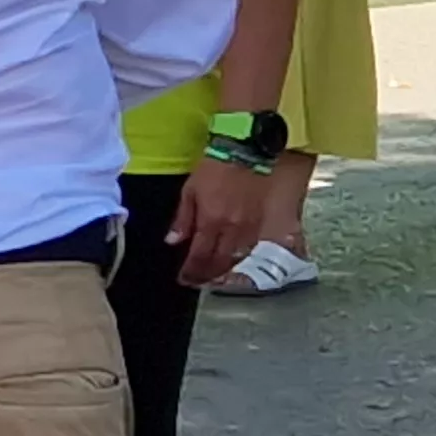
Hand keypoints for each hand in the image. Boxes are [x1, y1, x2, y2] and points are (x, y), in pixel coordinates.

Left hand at [168, 154, 277, 288]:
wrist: (247, 153)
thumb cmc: (214, 169)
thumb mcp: (190, 190)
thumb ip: (182, 219)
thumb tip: (173, 241)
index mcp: (211, 221)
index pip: (200, 256)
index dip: (191, 272)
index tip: (184, 279)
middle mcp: (232, 229)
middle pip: (219, 263)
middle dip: (206, 276)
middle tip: (196, 282)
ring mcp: (250, 228)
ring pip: (237, 259)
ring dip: (223, 270)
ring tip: (211, 275)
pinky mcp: (262, 223)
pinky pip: (250, 249)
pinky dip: (239, 259)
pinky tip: (230, 260)